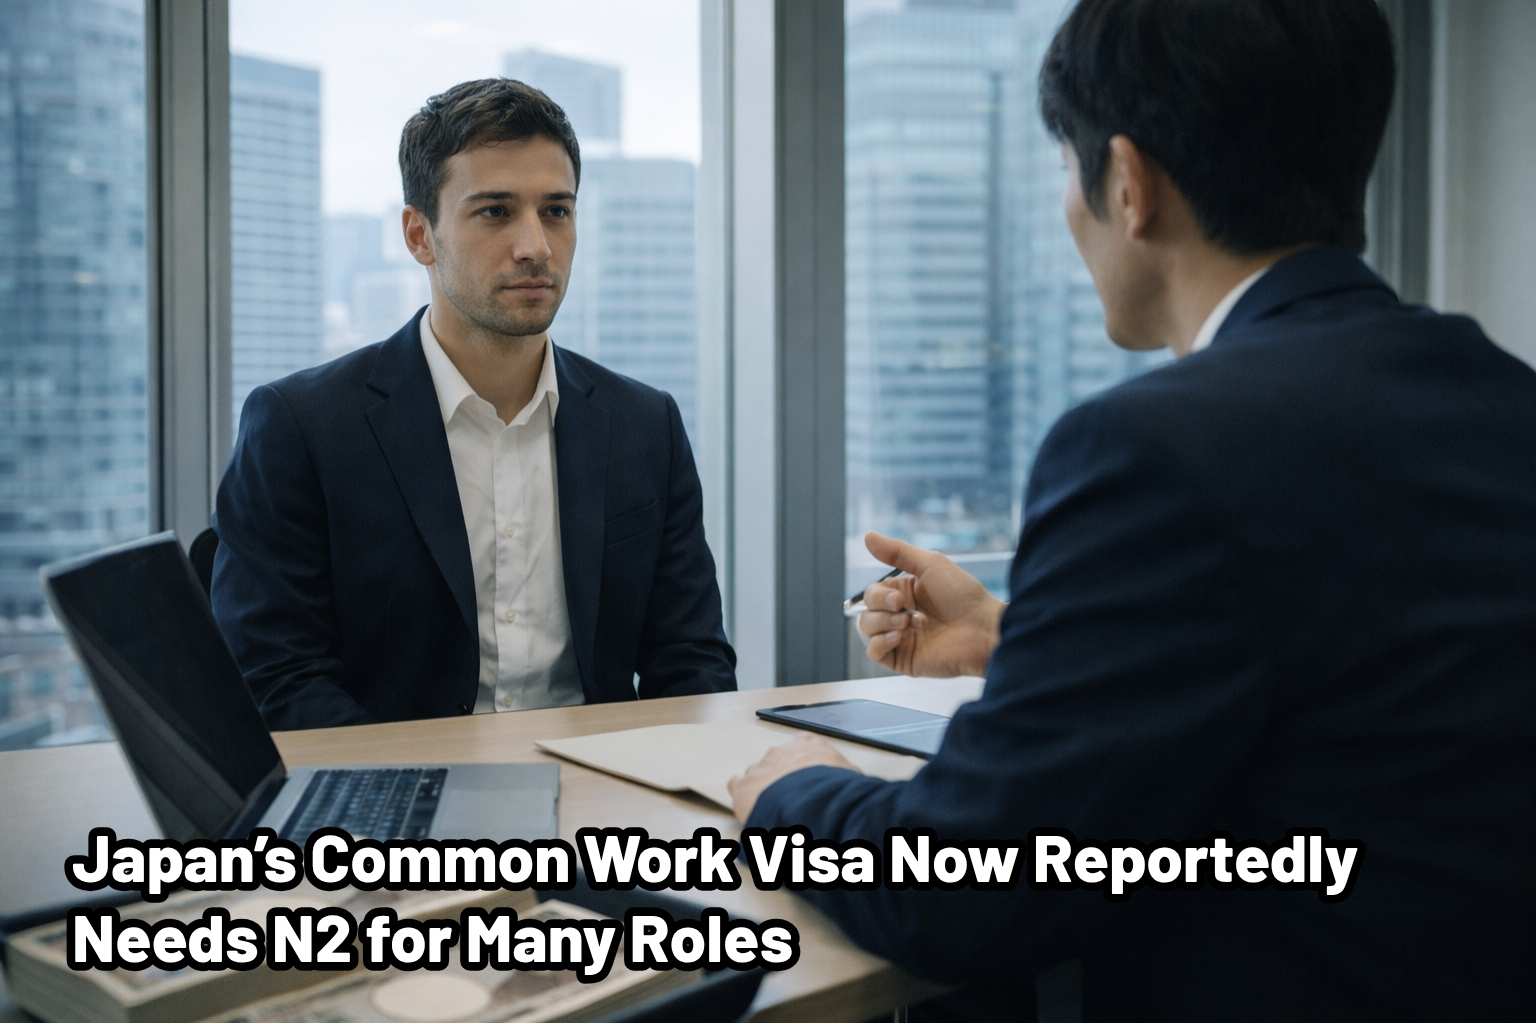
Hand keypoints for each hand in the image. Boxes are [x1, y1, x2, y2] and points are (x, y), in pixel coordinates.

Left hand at [728, 735, 857, 822]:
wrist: (809, 800)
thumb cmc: (832, 788)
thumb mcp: (851, 777)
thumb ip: (846, 776)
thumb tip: (855, 786)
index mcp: (810, 744)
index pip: (806, 744)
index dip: (808, 762)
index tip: (812, 775)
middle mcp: (782, 751)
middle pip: (781, 761)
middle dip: (786, 777)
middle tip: (796, 799)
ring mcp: (761, 766)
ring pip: (759, 774)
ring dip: (766, 788)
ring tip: (775, 808)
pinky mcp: (743, 785)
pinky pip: (737, 785)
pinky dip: (742, 794)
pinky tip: (751, 805)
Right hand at [856, 531, 1004, 677]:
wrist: (983, 629)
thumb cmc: (963, 595)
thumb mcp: (930, 564)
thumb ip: (897, 552)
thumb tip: (866, 535)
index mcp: (905, 594)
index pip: (871, 593)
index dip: (878, 594)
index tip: (900, 597)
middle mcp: (900, 616)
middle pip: (865, 611)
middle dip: (880, 607)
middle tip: (904, 609)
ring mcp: (901, 639)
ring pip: (866, 631)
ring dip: (882, 623)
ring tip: (908, 623)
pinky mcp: (903, 660)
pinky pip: (873, 654)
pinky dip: (880, 643)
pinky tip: (900, 637)